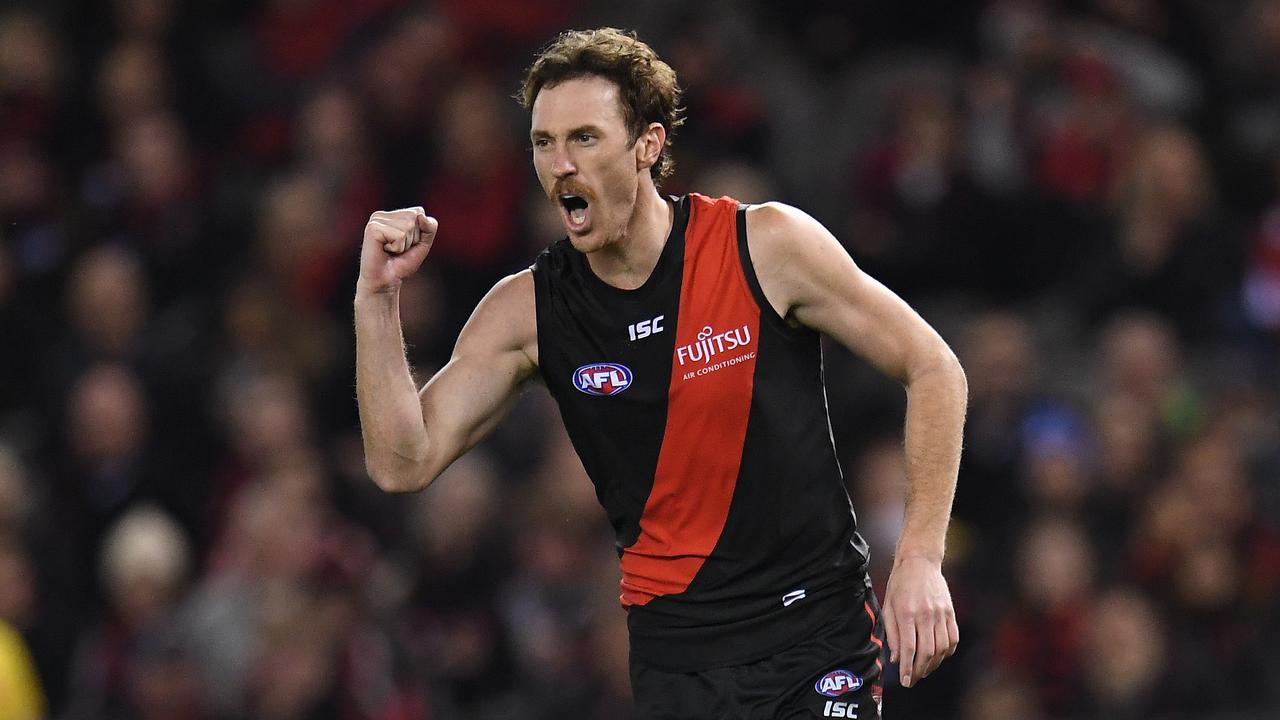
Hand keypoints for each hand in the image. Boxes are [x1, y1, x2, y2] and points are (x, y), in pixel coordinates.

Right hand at [359, 207, 437, 293]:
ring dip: (404, 244)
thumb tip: (420, 215)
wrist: (385, 281)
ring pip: (407, 226)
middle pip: (414, 218)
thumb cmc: (402, 263)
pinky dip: (397, 247)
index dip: (419, 233)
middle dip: (412, 238)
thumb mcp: (423, 243)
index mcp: (393, 214)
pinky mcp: (373, 228)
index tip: (406, 244)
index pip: (419, 212)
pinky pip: (399, 235)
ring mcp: (376, 220)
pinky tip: (385, 250)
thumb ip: (430, 227)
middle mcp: (383, 214)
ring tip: (391, 251)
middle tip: (398, 249)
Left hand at [882, 556, 958, 687]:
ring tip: (923, 670)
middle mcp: (926, 615)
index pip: (908, 648)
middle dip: (919, 670)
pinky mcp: (951, 612)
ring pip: (942, 649)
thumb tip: (895, 658)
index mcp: (907, 613)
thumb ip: (891, 633)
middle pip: (927, 652)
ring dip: (933, 664)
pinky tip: (938, 657)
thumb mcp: (888, 605)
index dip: (907, 668)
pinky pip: (953, 639)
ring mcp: (941, 614)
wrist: (920, 561)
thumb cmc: (900, 584)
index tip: (905, 681)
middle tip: (913, 679)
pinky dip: (947, 653)